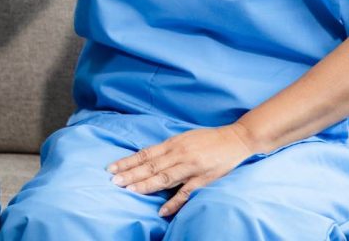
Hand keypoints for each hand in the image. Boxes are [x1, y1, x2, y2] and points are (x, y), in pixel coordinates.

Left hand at [107, 124, 254, 218]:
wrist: (235, 139)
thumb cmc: (207, 139)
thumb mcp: (184, 138)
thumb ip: (167, 149)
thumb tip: (148, 158)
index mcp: (173, 143)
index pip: (145, 153)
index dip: (128, 161)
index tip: (112, 168)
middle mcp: (179, 154)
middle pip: (151, 166)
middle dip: (131, 174)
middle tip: (114, 181)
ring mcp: (191, 167)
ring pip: (164, 177)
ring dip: (146, 185)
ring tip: (131, 191)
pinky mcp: (204, 179)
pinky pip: (186, 192)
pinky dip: (173, 202)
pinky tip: (162, 210)